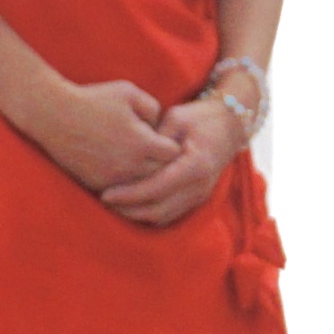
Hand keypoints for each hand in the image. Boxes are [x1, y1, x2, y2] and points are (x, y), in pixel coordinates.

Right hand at [32, 79, 180, 193]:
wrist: (52, 115)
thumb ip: (153, 108)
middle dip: (161, 162)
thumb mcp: (129, 92)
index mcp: (142, 143)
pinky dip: (125, 181)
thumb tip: (161, 126)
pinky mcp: (96, 184)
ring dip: (144, 174)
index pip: (174, 153)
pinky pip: (121, 189)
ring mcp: (112, 178)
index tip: (162, 135)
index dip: (171, 143)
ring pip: (142, 185)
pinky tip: (121, 166)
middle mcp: (130, 166)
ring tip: (141, 159)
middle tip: (156, 150)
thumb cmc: (93, 99)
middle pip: (161, 173)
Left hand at [100, 97, 243, 227]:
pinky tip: (130, 205)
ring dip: (136, 215)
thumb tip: (131, 154)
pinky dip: (148, 214)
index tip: (105, 194)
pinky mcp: (196, 198)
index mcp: (195, 165)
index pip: (156, 188)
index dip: (129, 195)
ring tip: (113, 205)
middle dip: (128, 209)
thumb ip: (156, 137)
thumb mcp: (177, 117)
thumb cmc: (200, 117)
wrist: (231, 125)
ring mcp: (200, 195)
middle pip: (158, 209)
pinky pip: (169, 214)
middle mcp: (200, 186)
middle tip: (103, 201)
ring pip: (163, 216)